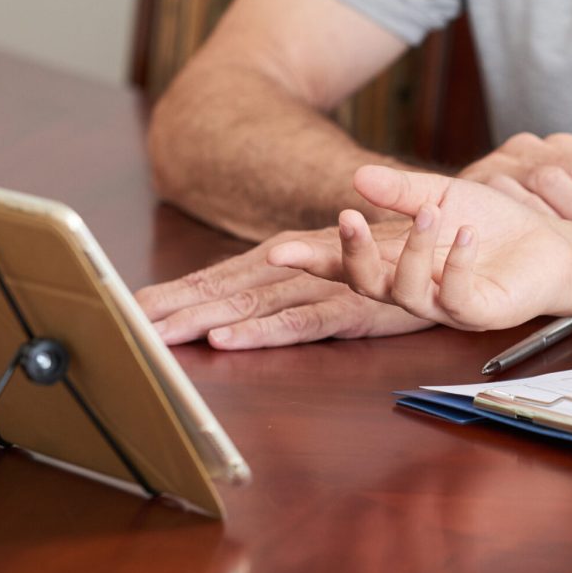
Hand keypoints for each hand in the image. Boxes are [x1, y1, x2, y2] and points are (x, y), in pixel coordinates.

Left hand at [135, 221, 430, 348]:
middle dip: (172, 311)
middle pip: (222, 291)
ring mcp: (321, 284)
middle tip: (125, 328)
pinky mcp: (352, 306)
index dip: (172, 295)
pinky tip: (229, 340)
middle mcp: (295, 266)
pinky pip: (301, 322)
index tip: (126, 313)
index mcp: (283, 257)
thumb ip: (284, 281)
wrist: (446, 232)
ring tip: (160, 335)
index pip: (216, 278)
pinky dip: (263, 331)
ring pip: (250, 306)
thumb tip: (230, 304)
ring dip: (201, 320)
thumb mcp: (325, 267)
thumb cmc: (381, 255)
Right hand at [269, 166, 571, 331]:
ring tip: (430, 213)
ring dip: (413, 249)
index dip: (312, 257)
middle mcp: (412, 288)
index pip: (345, 263)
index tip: (277, 249)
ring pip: (405, 291)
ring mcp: (443, 305)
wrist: (549, 243)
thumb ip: (401, 189)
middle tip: (348, 218)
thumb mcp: (442, 194)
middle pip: (365, 285)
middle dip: (352, 254)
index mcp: (397, 260)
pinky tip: (469, 235)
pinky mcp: (476, 313)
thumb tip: (357, 176)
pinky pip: (456, 295)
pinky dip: (458, 262)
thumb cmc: (492, 222)